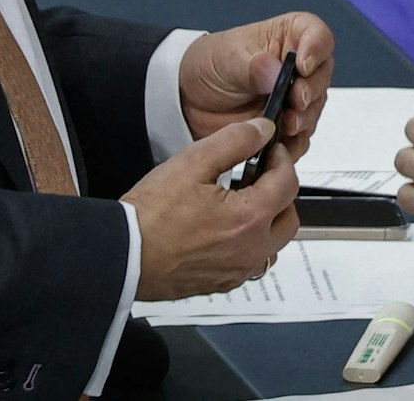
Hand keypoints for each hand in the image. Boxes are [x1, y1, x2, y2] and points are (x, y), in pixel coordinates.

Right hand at [124, 117, 301, 300]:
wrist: (124, 255)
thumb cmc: (151, 216)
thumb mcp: (192, 163)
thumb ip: (234, 141)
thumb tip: (261, 130)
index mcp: (250, 218)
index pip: (288, 182)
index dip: (282, 159)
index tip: (270, 150)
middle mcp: (251, 249)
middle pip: (289, 216)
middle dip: (281, 192)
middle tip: (260, 175)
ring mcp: (238, 271)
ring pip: (273, 244)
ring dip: (268, 221)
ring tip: (243, 202)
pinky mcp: (223, 283)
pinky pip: (251, 262)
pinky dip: (250, 243)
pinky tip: (226, 229)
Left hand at [179, 11, 333, 155]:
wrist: (188, 99)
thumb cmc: (210, 63)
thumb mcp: (226, 57)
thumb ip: (252, 65)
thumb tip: (274, 71)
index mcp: (288, 37)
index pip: (318, 36)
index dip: (316, 49)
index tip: (302, 66)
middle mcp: (296, 67)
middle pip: (321, 77)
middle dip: (310, 91)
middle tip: (294, 100)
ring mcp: (293, 98)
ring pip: (314, 110)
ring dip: (303, 119)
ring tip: (284, 124)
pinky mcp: (286, 127)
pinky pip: (300, 139)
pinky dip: (291, 143)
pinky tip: (276, 143)